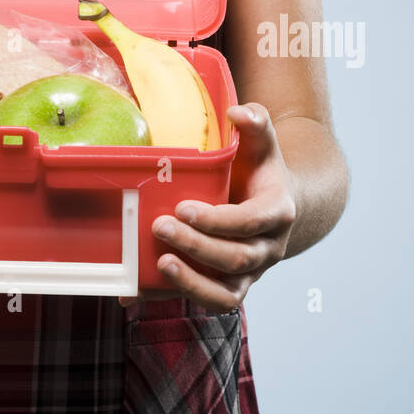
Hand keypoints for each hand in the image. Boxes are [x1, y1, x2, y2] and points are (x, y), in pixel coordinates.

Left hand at [119, 103, 296, 312]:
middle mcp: (267, 249)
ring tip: (159, 264)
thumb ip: (256, 122)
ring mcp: (250, 274)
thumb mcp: (262, 143)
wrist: (277, 206)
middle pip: (235, 259)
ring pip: (226, 293)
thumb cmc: (260, 170)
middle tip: (159, 226)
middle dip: (196, 246)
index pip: (250, 222)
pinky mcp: (229, 288)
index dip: (218, 221)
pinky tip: (135, 293)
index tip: (183, 208)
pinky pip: (204, 301)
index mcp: (277, 213)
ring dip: (191, 283)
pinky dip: (170, 298)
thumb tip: (237, 112)